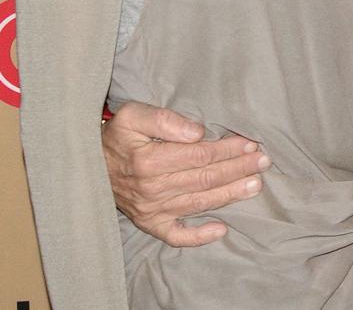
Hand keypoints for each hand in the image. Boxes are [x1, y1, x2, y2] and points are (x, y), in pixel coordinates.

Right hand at [102, 101, 270, 245]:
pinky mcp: (150, 223)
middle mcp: (152, 188)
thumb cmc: (117, 137)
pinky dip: (198, 236)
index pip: (199, 155)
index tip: (250, 143)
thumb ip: (164, 119)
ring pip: (199, 203)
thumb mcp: (131, 116)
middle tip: (264, 161)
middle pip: (205, 178)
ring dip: (230, 195)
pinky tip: (221, 230)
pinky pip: (176, 235)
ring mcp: (152, 209)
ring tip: (255, 185)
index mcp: (149, 160)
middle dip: (238, 169)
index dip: (227, 149)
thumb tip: (196, 132)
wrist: (88, 166)